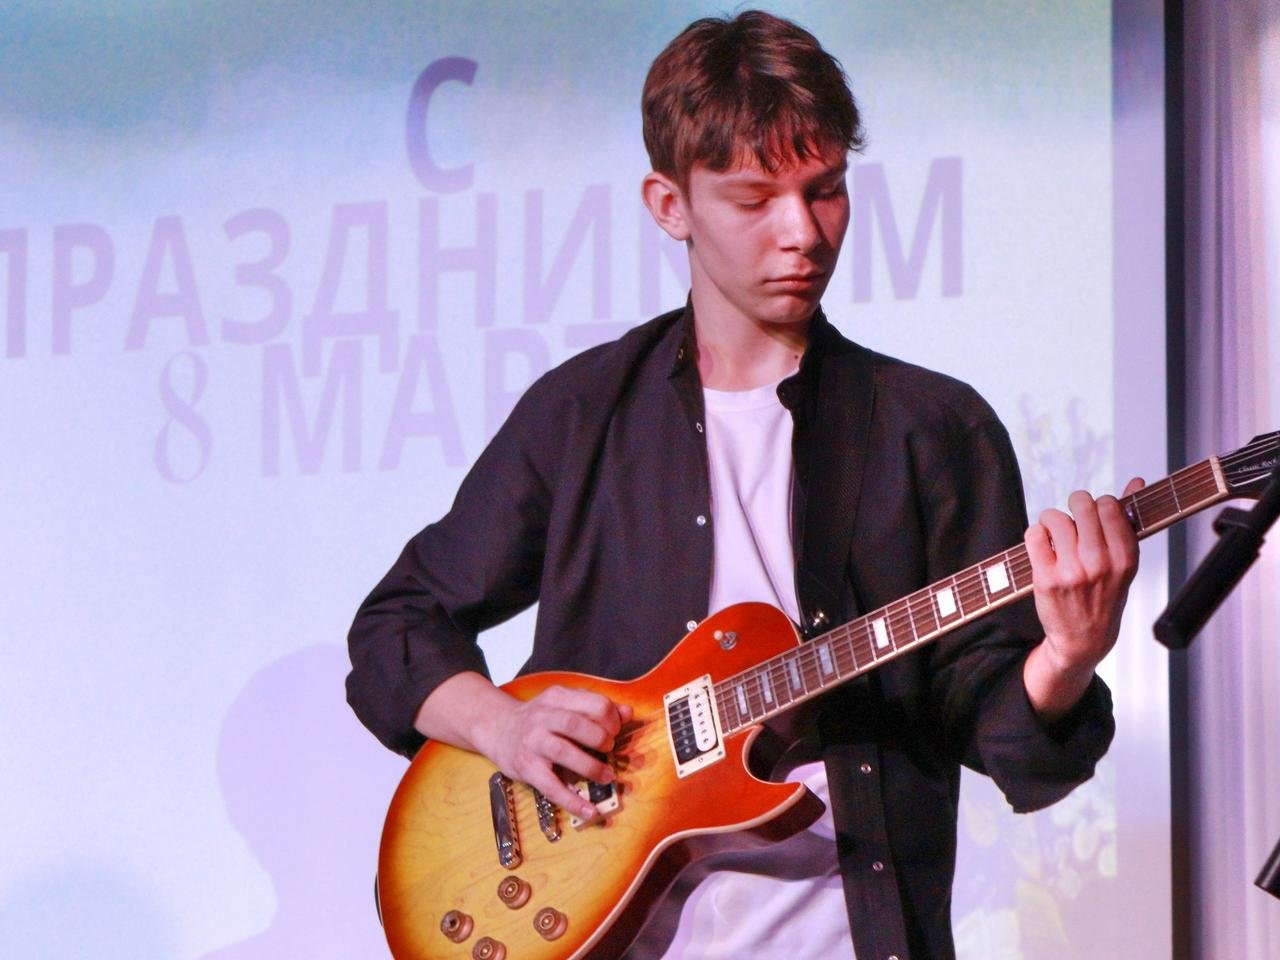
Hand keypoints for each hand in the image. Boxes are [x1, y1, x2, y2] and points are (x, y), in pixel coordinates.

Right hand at [474, 684, 633, 821]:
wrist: (498, 729)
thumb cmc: (538, 718)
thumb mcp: (564, 705)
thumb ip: (595, 708)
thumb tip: (628, 713)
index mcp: (558, 698)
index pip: (594, 703)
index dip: (612, 719)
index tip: (615, 731)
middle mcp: (543, 717)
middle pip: (578, 724)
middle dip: (602, 739)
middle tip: (609, 749)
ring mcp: (533, 742)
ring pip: (564, 752)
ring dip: (592, 766)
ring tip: (607, 776)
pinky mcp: (527, 768)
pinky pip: (552, 787)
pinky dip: (572, 801)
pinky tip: (589, 811)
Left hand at [1022, 478, 1143, 719]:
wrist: (1083, 640)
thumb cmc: (1105, 597)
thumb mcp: (1125, 563)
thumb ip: (1129, 521)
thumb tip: (1137, 481)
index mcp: (1126, 558)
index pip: (1110, 506)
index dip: (1099, 505)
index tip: (1096, 516)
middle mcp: (1101, 564)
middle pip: (1082, 505)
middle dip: (1075, 506)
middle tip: (1074, 520)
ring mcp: (1072, 572)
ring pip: (1055, 517)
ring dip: (1052, 520)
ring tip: (1056, 535)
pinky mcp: (1046, 579)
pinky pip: (1034, 535)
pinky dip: (1036, 534)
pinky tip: (1044, 546)